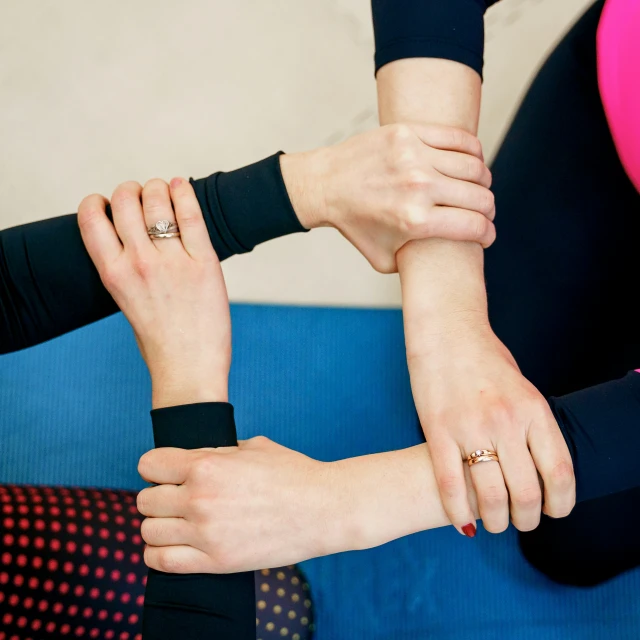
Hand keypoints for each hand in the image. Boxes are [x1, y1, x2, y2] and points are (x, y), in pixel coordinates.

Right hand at [78, 178, 230, 406]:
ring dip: (158, 188)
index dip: (98, 202)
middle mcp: (139, 262)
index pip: (91, 216)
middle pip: (125, 200)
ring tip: (164, 192)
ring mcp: (173, 261)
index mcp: (112, 273)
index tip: (108, 203)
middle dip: (130, 190)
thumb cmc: (158, 341)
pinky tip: (181, 186)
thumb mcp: (126, 301)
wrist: (188, 369)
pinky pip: (192, 216)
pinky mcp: (204, 263)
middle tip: (141, 195)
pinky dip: (184, 193)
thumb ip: (126, 267)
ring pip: (158, 200)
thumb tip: (135, 233)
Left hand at [136, 437, 347, 572]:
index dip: (156, 467)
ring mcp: (206, 533)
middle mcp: (199, 498)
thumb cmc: (292, 473)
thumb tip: (193, 457)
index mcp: (207, 464)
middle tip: (176, 498)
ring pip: (148, 531)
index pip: (149, 465)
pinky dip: (158, 554)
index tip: (166, 472)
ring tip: (176, 522)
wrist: (324, 509)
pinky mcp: (216, 561)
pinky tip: (173, 544)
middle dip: (157, 496)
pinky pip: (161, 561)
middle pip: (145, 500)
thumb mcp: (252, 447)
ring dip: (158, 525)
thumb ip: (216, 451)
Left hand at [280, 123, 495, 272]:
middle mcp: (418, 187)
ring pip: (474, 166)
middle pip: (479, 197)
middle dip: (489, 209)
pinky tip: (471, 163)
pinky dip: (473, 151)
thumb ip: (415, 265)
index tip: (486, 235)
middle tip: (484, 212)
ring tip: (477, 188)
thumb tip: (442, 262)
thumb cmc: (355, 225)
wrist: (326, 186)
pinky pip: (458, 138)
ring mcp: (414, 156)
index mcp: (415, 221)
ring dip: (483, 181)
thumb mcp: (383, 259)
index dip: (487, 234)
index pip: (474, 226)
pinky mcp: (409, 133)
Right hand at [405, 317, 575, 535]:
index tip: (554, 511)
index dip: (561, 503)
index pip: (559, 472)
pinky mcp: (437, 430)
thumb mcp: (522, 387)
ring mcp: (469, 426)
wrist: (446, 330)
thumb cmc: (485, 358)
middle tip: (520, 521)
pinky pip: (449, 484)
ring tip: (493, 523)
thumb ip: (531, 425)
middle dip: (526, 518)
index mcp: (533, 409)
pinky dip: (457, 511)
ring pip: (489, 496)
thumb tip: (536, 466)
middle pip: (526, 492)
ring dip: (495, 520)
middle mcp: (505, 421)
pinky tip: (462, 521)